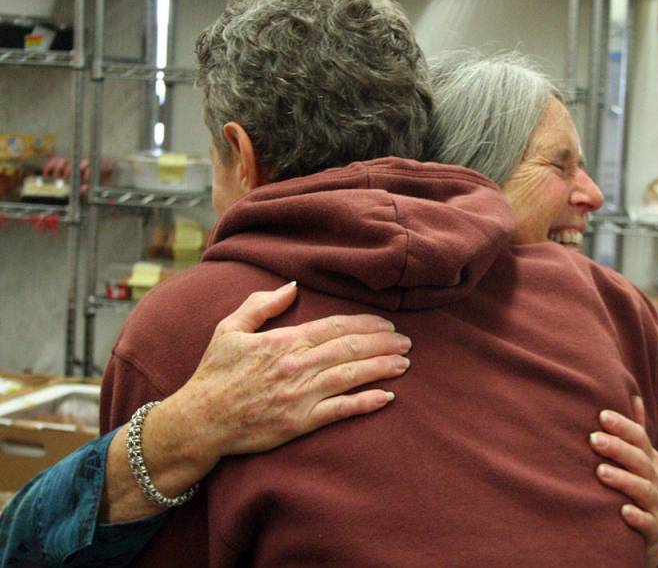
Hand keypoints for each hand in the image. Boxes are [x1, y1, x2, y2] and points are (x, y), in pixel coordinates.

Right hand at [164, 281, 411, 460]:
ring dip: (381, 368)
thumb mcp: (229, 329)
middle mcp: (296, 365)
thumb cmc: (214, 374)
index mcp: (283, 341)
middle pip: (350, 348)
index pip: (335, 326)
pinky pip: (340, 410)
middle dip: (382, 343)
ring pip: (351, 375)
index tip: (386, 324)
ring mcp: (300, 394)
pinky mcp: (300, 422)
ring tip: (404, 363)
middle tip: (406, 342)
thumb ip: (260, 305)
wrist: (198, 421)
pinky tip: (386, 397)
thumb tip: (291, 287)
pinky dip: (365, 403)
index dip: (366, 324)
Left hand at [590, 395, 657, 567]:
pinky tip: (622, 511)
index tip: (602, 415)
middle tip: (593, 439)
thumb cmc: (635, 491)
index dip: (624, 426)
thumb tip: (634, 395)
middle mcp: (657, 481)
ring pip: (643, 490)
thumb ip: (635, 432)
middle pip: (640, 461)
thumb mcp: (638, 461)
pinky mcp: (654, 530)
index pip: (640, 439)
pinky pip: (647, 523)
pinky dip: (636, 516)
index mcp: (651, 461)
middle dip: (618, 449)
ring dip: (623, 480)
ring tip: (600, 472)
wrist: (648, 537)